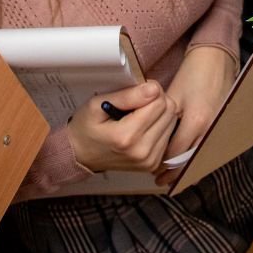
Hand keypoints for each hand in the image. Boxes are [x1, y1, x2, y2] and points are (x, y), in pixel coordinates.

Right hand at [66, 79, 180, 174]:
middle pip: (170, 111)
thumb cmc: (86, 127)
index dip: (149, 91)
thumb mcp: (97, 105)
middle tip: (137, 103)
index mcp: (127, 137)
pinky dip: (159, 126)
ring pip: (172, 121)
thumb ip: (127, 96)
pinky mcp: (154, 164)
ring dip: (160, 113)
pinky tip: (143, 127)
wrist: (80, 155)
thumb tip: (154, 89)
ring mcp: (149, 161)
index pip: (159, 102)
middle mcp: (142, 152)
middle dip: (157, 100)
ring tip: (139, 115)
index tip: (135, 93)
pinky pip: (169, 135)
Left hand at [160, 45, 236, 166]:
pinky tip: (187, 160)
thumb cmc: (193, 73)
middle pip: (188, 159)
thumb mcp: (173, 95)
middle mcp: (208, 128)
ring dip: (184, 165)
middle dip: (173, 170)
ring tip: (171, 176)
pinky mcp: (221, 123)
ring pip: (198, 154)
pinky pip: (206, 145)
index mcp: (195, 121)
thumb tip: (149, 137)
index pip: (175, 152)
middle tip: (159, 179)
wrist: (217, 58)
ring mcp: (217, 126)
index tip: (151, 169)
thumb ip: (161, 118)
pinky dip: (195, 154)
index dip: (162, 163)